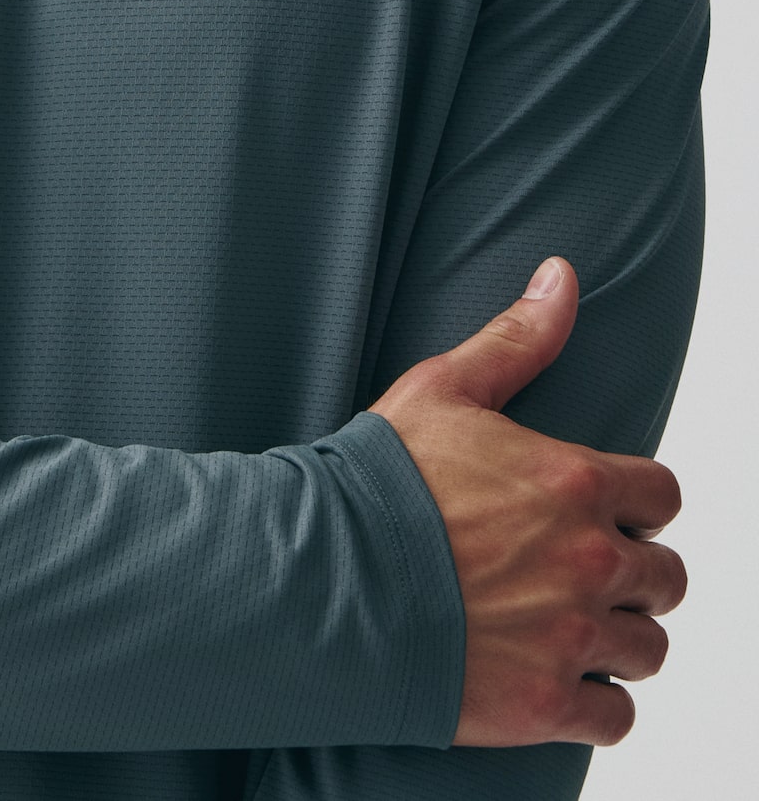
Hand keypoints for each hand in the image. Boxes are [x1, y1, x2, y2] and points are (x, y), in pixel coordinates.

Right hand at [369, 257, 686, 746]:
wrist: (327, 577)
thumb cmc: (379, 481)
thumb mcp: (443, 389)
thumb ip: (516, 338)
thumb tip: (562, 276)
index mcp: (576, 481)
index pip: (662, 495)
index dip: (635, 502)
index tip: (601, 509)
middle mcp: (590, 559)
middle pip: (665, 577)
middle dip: (632, 572)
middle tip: (578, 570)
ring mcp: (573, 636)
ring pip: (648, 648)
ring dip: (618, 637)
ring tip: (567, 625)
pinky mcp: (548, 703)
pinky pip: (618, 717)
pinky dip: (597, 702)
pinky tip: (557, 677)